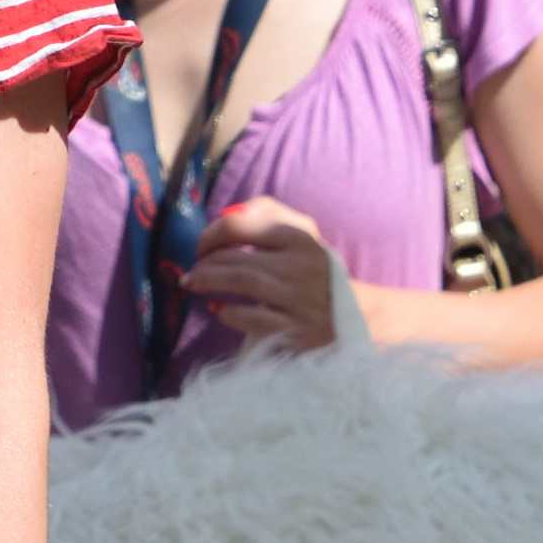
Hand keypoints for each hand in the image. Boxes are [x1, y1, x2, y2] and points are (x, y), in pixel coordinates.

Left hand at [177, 195, 350, 356]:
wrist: (351, 315)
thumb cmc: (315, 270)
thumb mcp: (301, 233)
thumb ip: (267, 213)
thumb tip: (227, 212)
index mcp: (299, 237)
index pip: (238, 225)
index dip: (209, 235)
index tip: (200, 247)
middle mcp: (300, 265)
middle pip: (235, 257)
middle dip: (204, 263)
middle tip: (191, 272)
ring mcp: (299, 299)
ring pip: (240, 282)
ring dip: (208, 283)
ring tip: (192, 285)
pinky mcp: (296, 330)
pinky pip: (252, 318)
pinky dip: (229, 313)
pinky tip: (219, 310)